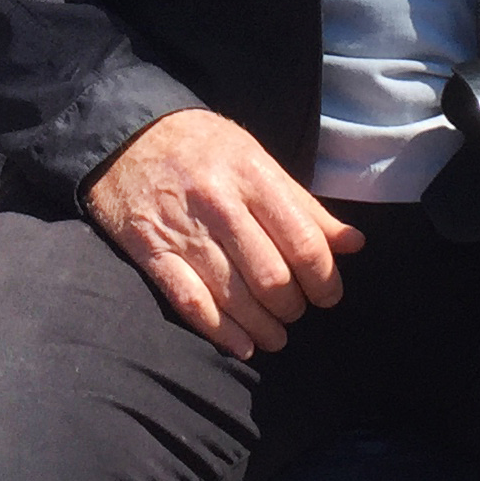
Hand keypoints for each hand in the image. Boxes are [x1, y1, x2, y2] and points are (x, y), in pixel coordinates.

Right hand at [84, 109, 365, 360]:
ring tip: (276, 336)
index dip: (325, 279)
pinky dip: (219, 331)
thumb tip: (354, 244)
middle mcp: (218, 203)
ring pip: (234, 296)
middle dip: (293, 307)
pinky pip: (189, 302)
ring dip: (263, 328)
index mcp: (251, 174)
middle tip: (297, 311)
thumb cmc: (201, 146)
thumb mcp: (255, 157)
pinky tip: (241, 346)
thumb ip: (304, 204)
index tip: (328, 294)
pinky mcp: (150, 251)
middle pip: (271, 276)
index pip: (302, 241)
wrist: (125, 134)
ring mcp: (182, 229)